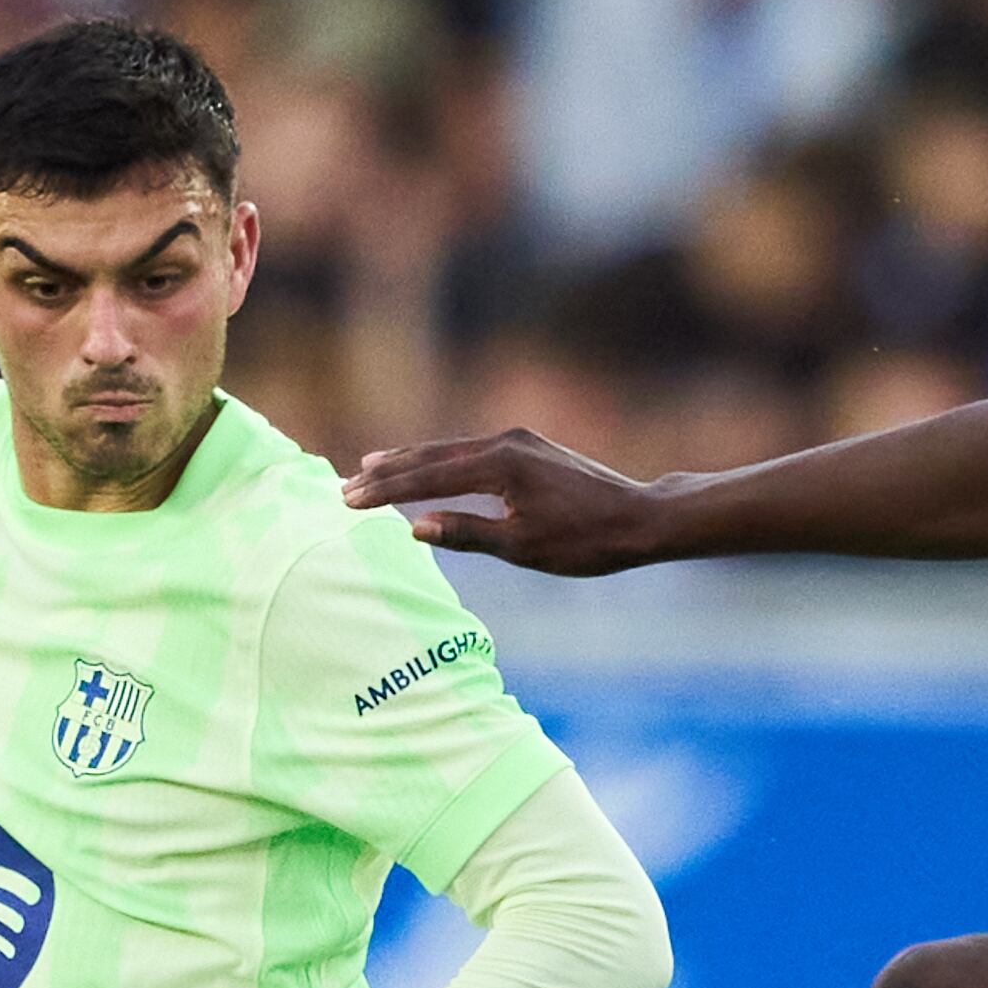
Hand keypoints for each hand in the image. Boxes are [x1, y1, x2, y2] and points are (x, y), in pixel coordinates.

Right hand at [341, 428, 666, 576]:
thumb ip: (467, 533)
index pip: (428, 477)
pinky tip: (428, 466)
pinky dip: (442, 461)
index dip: (385, 490)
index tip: (348, 500)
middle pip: (433, 455)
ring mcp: (519, 441)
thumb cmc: (586, 541)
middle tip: (346, 483)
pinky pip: (472, 452)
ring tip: (371, 465)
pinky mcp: (529, 448)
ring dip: (411, 460)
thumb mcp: (522, 547)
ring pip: (451, 449)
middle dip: (389, 470)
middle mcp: (506, 442)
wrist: (641, 518)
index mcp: (501, 464)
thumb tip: (415, 526)